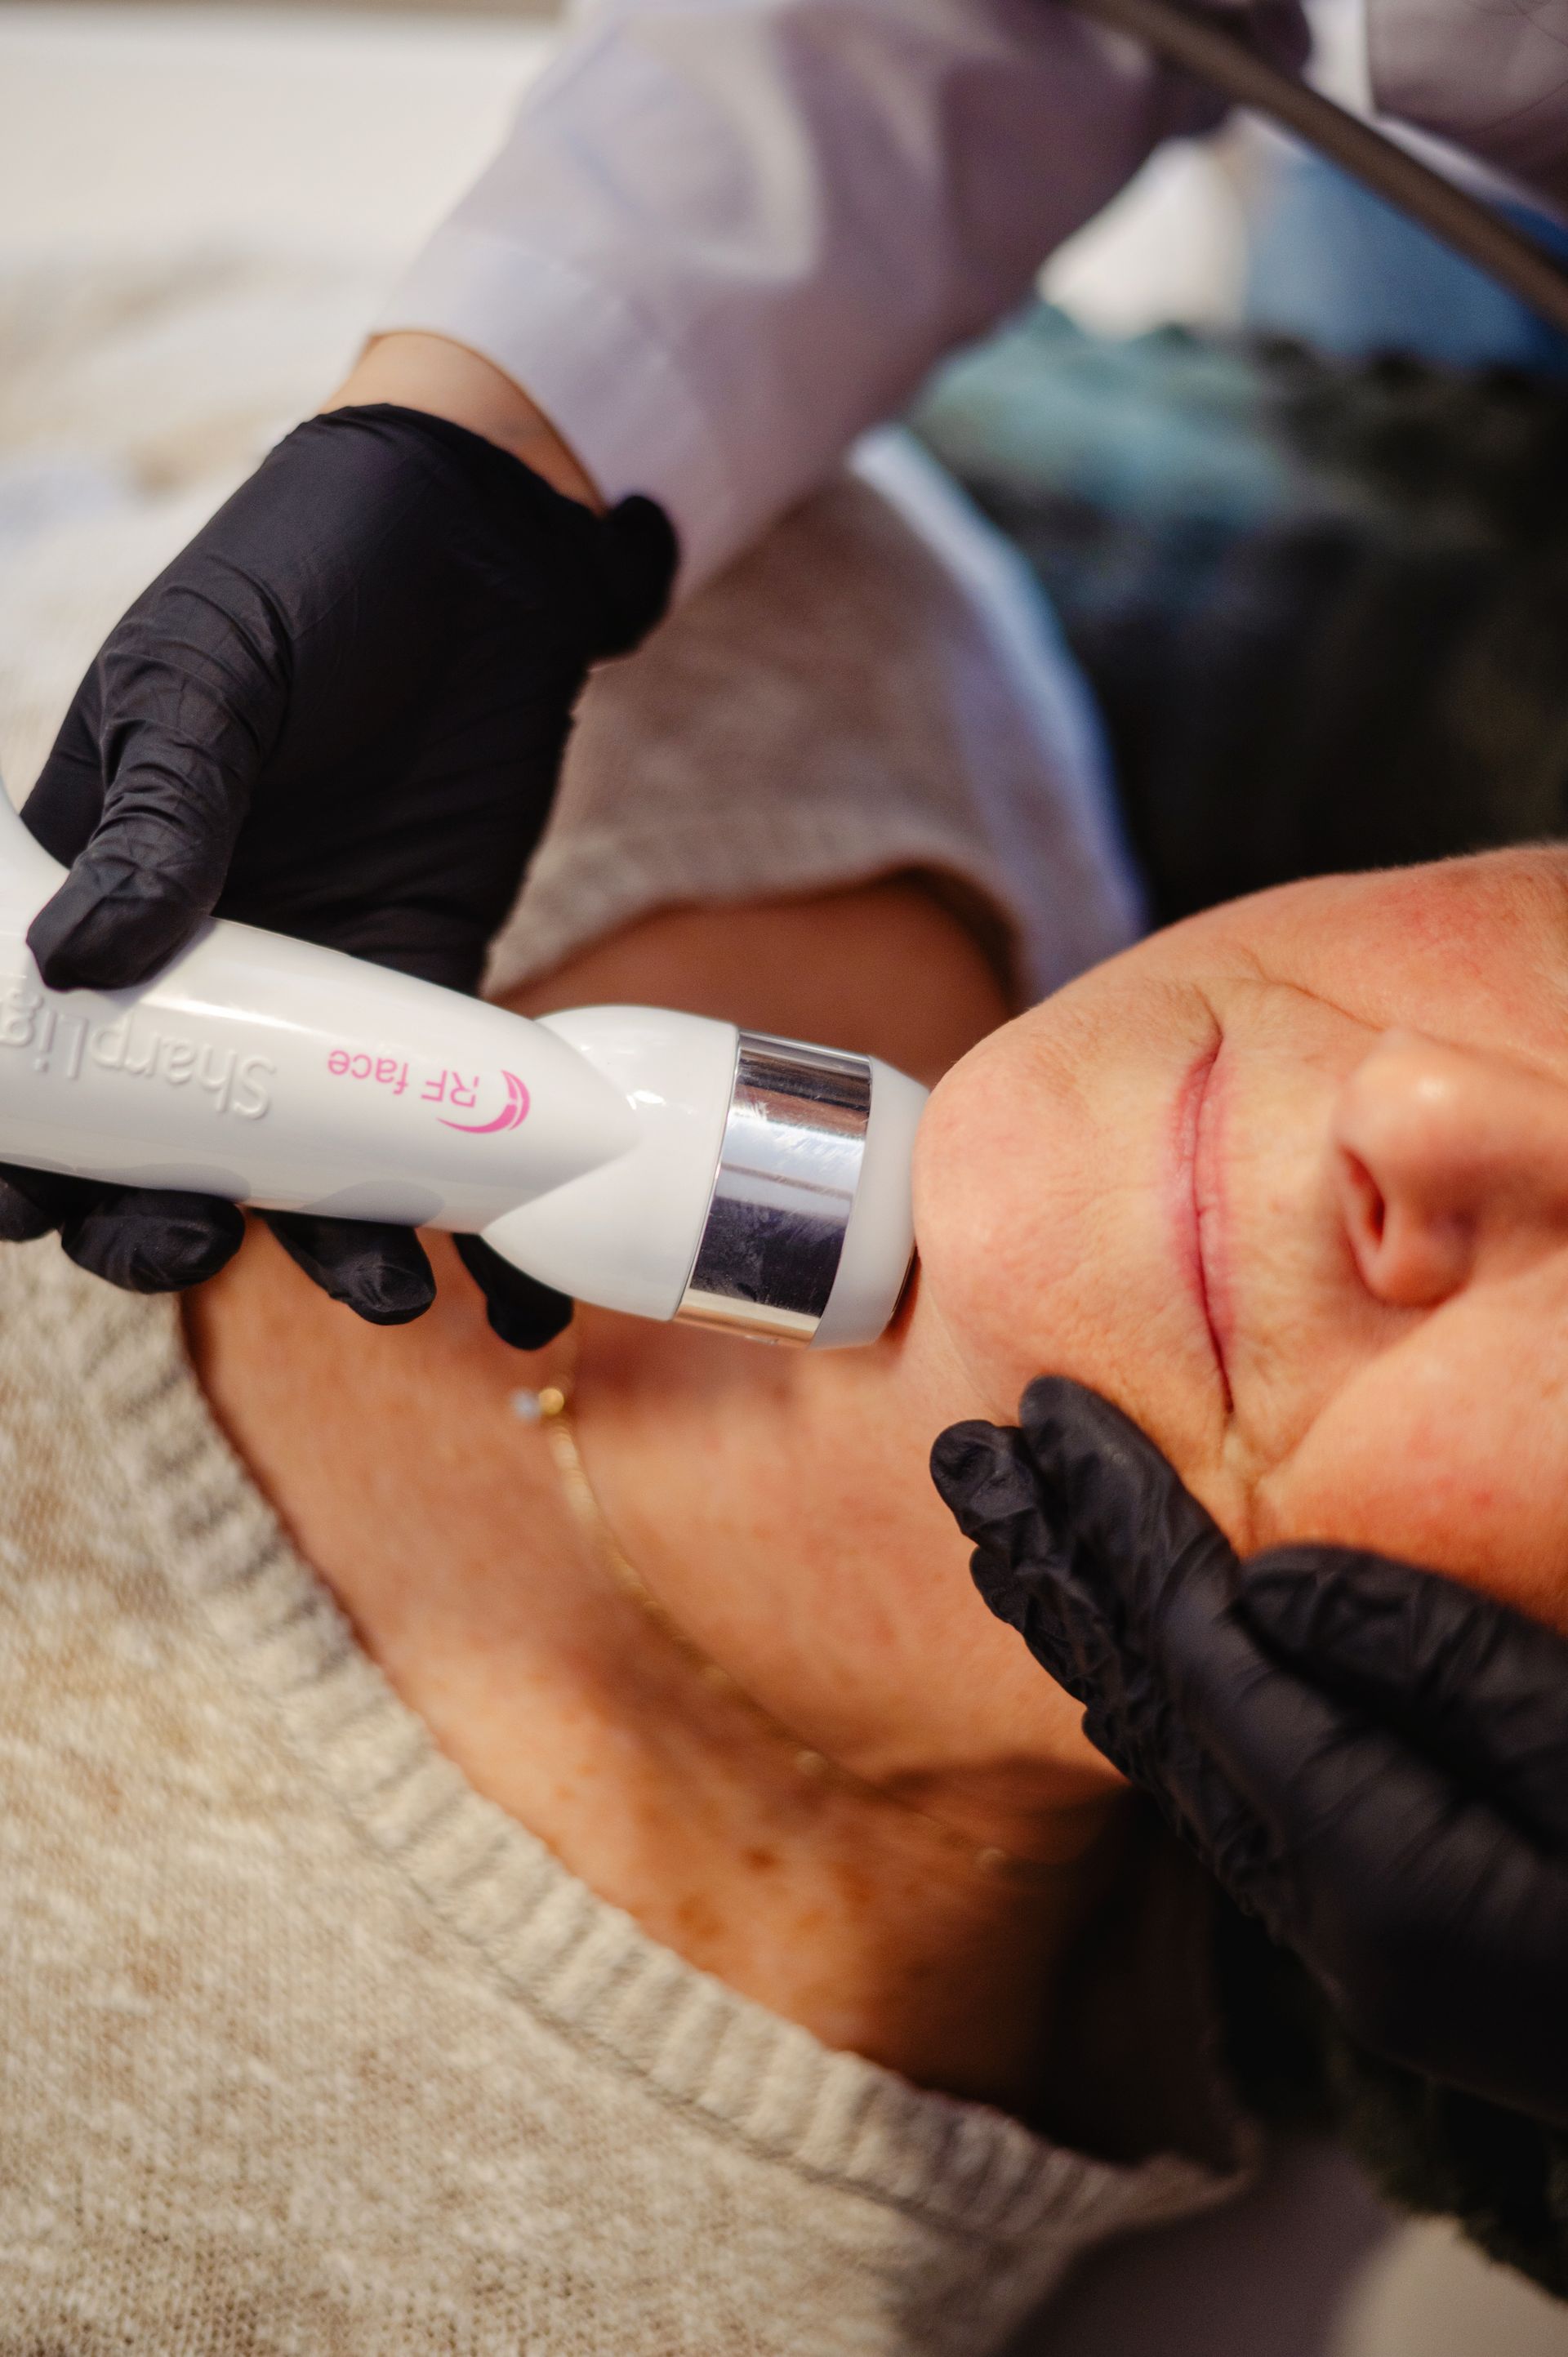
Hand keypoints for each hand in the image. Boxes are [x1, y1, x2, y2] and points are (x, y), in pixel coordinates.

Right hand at [2, 396, 675, 1342]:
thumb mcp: (204, 680)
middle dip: (160, 1225)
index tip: (27, 1212)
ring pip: (303, 1166)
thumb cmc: (307, 577)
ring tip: (387, 1292)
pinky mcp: (435, 996)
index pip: (29, 1056)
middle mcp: (198, 971)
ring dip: (333, 1249)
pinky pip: (440, 1131)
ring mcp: (320, 998)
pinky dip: (478, 1218)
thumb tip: (74, 970)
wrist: (482, 549)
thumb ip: (157, 816)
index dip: (20, 1155)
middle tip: (194, 1245)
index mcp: (94, 891)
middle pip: (158, 1145)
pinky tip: (518, 1298)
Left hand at [932, 1377, 1567, 2124]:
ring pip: (1175, 1751)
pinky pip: (1230, 1790)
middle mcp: (1338, 1916)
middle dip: (1059, 1565)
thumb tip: (1266, 1585)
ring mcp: (1355, 1936)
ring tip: (1012, 1526)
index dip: (1119, 1526)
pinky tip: (1130, 1640)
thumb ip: (1435, 1668)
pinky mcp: (1386, 1930)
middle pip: (1152, 1704)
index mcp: (1385, 1868)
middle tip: (970, 1455)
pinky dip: (1161, 1692)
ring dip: (1090, 1623)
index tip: (1048, 1418)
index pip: (1201, 1658)